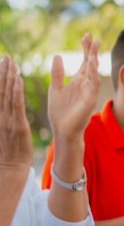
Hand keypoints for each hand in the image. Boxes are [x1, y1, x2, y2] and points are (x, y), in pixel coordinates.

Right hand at [0, 57, 33, 172]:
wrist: (10, 168)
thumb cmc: (8, 151)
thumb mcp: (4, 130)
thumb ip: (4, 115)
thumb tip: (5, 103)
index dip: (0, 78)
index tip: (3, 63)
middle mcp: (0, 115)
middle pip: (1, 90)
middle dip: (3, 73)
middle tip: (7, 57)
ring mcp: (7, 119)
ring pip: (7, 94)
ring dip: (9, 77)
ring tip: (12, 63)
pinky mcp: (17, 125)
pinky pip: (16, 105)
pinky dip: (16, 91)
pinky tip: (18, 80)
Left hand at [48, 35, 100, 141]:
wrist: (63, 130)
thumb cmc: (60, 112)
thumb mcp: (55, 88)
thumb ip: (57, 74)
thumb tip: (58, 56)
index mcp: (78, 81)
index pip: (84, 61)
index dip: (85, 49)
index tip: (86, 36)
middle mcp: (86, 84)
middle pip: (91, 64)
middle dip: (92, 51)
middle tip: (94, 37)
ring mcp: (89, 91)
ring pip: (94, 72)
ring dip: (94, 59)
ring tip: (94, 47)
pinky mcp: (90, 99)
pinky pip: (93, 83)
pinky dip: (93, 73)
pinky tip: (91, 63)